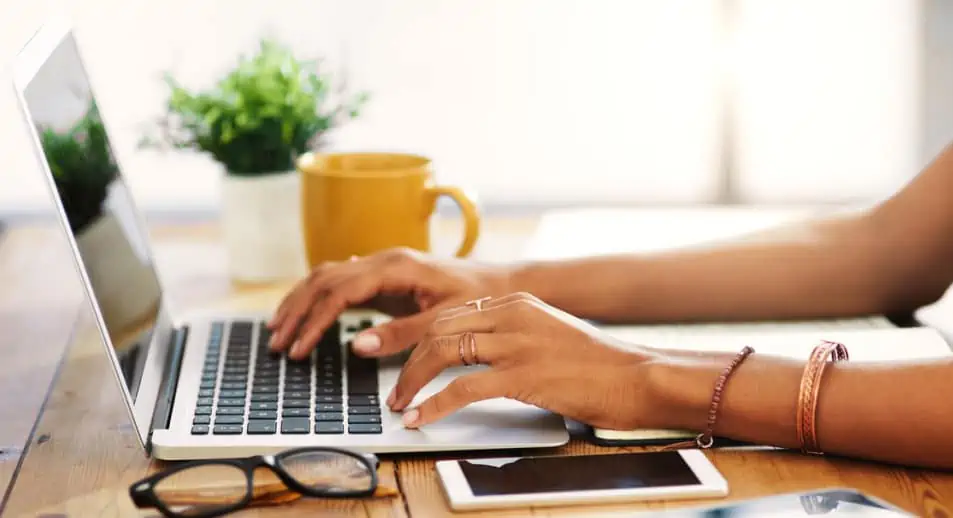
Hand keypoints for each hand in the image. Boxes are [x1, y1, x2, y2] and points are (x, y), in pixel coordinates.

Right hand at [267, 248, 511, 359]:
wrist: (503, 283)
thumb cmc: (479, 298)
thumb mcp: (444, 321)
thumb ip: (402, 334)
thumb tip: (357, 345)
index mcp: (396, 266)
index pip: (338, 291)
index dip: (313, 321)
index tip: (299, 349)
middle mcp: (384, 259)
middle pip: (323, 279)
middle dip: (296, 311)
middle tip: (277, 343)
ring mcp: (383, 265)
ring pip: (327, 275)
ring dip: (301, 301)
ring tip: (280, 330)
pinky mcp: (386, 275)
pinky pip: (342, 281)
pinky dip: (318, 296)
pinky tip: (306, 310)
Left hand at [387, 292, 660, 429]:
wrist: (637, 376)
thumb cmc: (599, 364)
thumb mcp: (550, 332)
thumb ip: (515, 333)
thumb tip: (478, 353)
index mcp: (518, 302)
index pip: (452, 314)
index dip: (421, 339)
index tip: (406, 361)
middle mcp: (513, 315)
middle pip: (439, 329)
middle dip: (408, 360)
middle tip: (396, 388)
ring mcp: (517, 343)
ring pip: (443, 352)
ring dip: (412, 381)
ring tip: (400, 404)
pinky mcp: (523, 374)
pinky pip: (462, 388)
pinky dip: (434, 404)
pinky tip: (421, 417)